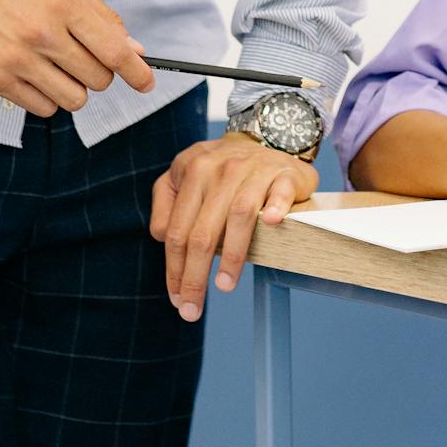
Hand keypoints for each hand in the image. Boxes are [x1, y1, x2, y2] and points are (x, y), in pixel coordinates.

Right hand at [0, 0, 154, 114]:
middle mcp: (41, 34)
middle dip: (100, 72)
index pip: (114, 52)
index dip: (136, 72)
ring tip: (59, 66)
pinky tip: (38, 74)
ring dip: (75, 87)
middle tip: (85, 57)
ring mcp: (16, 58)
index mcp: (64, 5)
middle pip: (98, 80)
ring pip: (74, 100)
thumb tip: (133, 51)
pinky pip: (43, 108)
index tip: (145, 82)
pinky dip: (48, 96)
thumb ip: (103, 18)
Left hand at [149, 133, 318, 320]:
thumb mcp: (185, 176)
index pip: (176, 230)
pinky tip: (272, 224)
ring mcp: (254, 169)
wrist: (266, 137)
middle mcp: (220, 168)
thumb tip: (161, 237)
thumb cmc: (221, 169)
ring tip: (225, 285)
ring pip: (239, 216)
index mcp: (191, 170)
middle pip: (202, 232)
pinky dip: (276, 208)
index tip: (177, 298)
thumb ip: (166, 204)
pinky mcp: (284, 173)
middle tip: (192, 308)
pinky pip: (280, 193)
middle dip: (194, 276)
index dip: (174, 269)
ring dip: (231, 256)